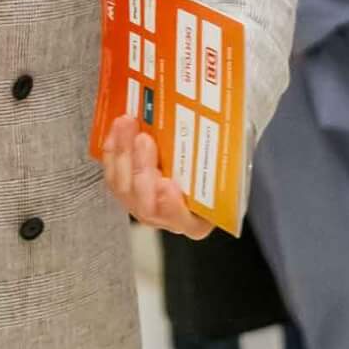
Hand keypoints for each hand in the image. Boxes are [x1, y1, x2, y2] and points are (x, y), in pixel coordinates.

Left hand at [97, 111, 212, 238]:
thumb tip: (236, 133)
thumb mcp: (222, 177)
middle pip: (146, 204)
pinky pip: (112, 175)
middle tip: (144, 140)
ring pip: (124, 188)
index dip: (171, 205)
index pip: (185, 222)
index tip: (167, 184)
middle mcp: (167, 219)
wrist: (196, 179)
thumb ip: (218, 166)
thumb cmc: (212, 181)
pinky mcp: (125, 193)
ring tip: (127, 126)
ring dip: (123, 153)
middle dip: (142, 168)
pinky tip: (117, 132)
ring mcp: (142, 208)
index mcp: (197, 222)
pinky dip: (112, 152)